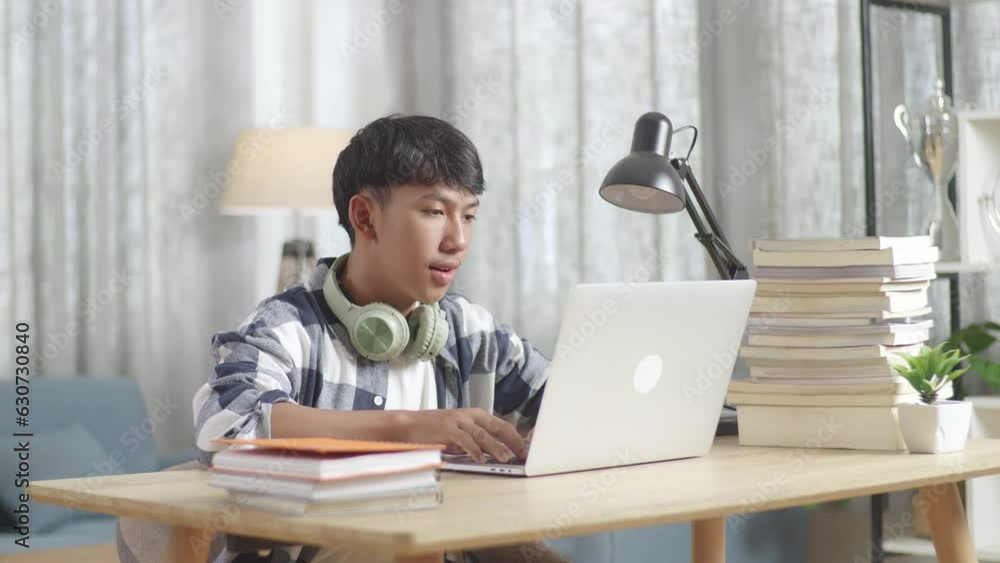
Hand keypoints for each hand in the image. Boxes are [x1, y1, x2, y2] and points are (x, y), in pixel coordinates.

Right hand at [400, 408, 526, 462]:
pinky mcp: (448, 429)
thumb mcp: (460, 433)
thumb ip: (477, 440)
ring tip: (507, 458)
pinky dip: (474, 450)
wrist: (410, 425)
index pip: (501, 425)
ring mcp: (459, 421)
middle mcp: (470, 415)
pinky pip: (465, 440)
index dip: (515, 437)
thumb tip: (496, 452)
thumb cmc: (436, 430)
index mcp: (475, 415)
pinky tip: (481, 459)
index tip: (525, 449)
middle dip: (512, 441)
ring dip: (496, 447)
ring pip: (483, 435)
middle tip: (523, 453)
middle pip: (497, 427)